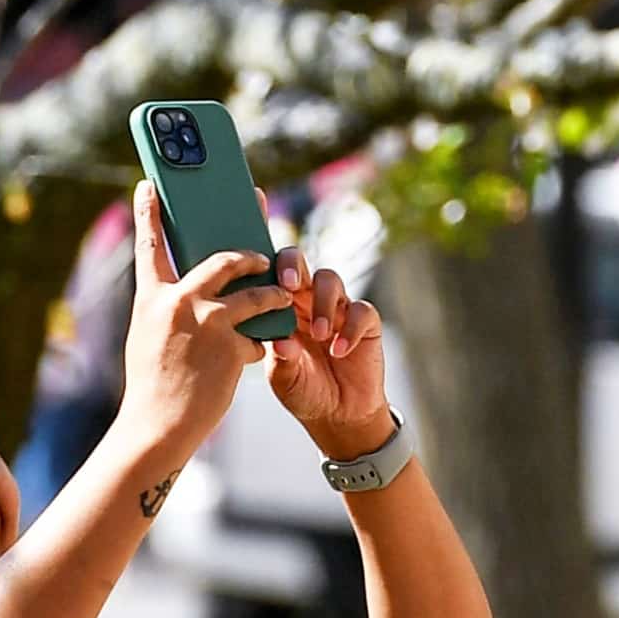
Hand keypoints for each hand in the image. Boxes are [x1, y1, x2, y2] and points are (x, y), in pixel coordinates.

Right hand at [117, 181, 292, 451]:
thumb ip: (167, 307)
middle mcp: (179, 302)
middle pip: (224, 260)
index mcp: (152, 298)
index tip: (149, 184)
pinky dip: (263, 342)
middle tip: (263, 256)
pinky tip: (260, 352)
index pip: (150, 245)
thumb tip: (188, 286)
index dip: (148, 212)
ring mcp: (207, 322)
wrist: (158, 425)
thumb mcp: (149, 335)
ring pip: (256, 294)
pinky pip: (259, 334)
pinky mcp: (231, 345)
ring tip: (282, 296)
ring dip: (275, 294)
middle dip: (250, 256)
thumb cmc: (153, 383)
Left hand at [261, 227, 392, 460]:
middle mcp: (305, 299)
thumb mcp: (281, 375)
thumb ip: (279, 357)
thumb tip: (278, 340)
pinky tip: (339, 350)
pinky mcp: (364, 322)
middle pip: (298, 261)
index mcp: (278, 305)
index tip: (254, 201)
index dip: (260, 231)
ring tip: (318, 334)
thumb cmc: (303, 389)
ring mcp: (336, 308)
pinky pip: (359, 311)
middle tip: (288, 284)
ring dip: (322, 303)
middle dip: (291, 265)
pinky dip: (349, 328)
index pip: (265, 265)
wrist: (338, 416)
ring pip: (329, 279)